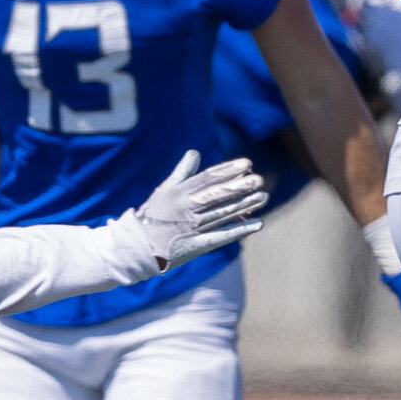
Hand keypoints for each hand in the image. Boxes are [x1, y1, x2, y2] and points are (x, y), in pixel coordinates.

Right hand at [138, 151, 268, 266]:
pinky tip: (258, 224)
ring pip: (222, 214)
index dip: (228, 170)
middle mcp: (186, 209)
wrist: (136, 247)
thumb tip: (194, 152)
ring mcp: (192, 228)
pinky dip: (239, 230)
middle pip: (217, 195)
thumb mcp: (164, 190)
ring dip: (244, 205)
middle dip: (239, 186)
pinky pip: (221, 236)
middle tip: (259, 179)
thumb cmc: (152, 215)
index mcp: (179, 193)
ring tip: (264, 196)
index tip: (247, 163)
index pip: (208, 179)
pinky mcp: (197, 246)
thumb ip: (182, 172)